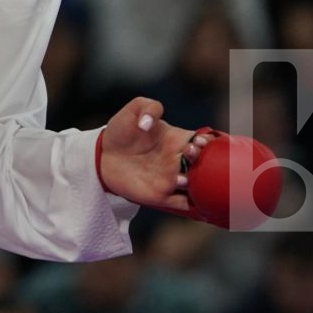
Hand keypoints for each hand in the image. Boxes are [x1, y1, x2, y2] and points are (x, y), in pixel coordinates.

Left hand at [95, 97, 211, 213]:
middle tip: (188, 152)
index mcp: (180, 140)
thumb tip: (148, 123)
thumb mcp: (134, 109)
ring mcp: (173, 180)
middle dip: (203, 161)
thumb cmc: (122, 130)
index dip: (209, 142)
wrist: (103, 154)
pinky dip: (193, 204)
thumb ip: (148, 107)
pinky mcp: (162, 196)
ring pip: (199, 187)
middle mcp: (181, 161)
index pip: (206, 143)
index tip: (198, 140)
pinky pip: (186, 204)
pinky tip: (188, 197)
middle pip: (206, 166)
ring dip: (197, 184)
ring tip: (181, 178)